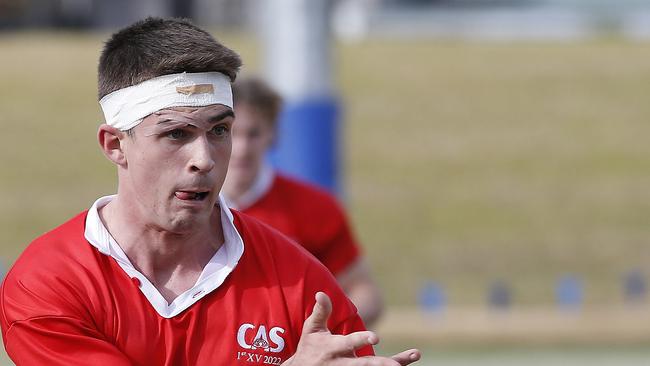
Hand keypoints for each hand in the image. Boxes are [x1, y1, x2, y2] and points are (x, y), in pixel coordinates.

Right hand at [282, 292, 419, 365]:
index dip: (362, 339)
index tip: (376, 337)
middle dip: (381, 365)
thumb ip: (321, 311)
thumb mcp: (312, 329)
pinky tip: (406, 362)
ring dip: (395, 363)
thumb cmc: (310, 347)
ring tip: (414, 355)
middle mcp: (344, 362)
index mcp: (334, 348)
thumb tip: (321, 293)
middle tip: (396, 365)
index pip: (349, 343)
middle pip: (365, 365)